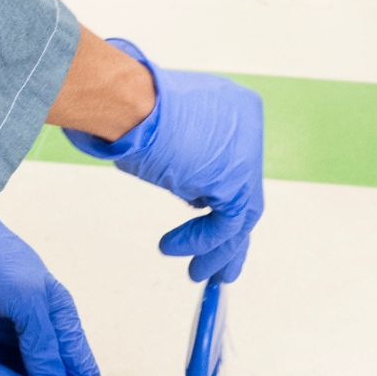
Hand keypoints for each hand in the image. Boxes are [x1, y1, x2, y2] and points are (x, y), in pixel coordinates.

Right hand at [63, 41, 265, 282]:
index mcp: (233, 106)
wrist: (128, 102)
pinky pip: (228, 224)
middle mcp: (247, 126)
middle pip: (243, 191)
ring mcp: (248, 151)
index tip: (198, 214)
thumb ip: (184, 156)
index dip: (216, 196)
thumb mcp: (163, 131)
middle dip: (229, 233)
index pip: (232, 163)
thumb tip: (187, 188)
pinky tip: (173, 248)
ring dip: (218, 250)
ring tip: (197, 273)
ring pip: (241, 213)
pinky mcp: (238, 179)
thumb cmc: (130, 109)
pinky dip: (201, 242)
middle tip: (219, 264)